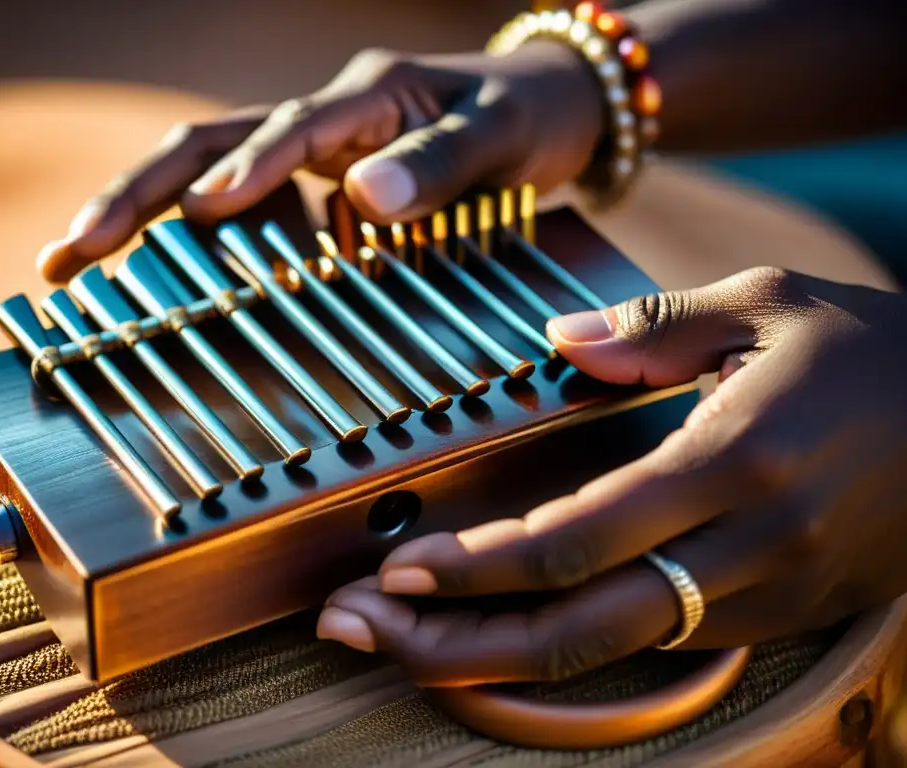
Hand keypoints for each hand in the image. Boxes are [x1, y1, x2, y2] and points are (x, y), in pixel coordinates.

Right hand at [36, 42, 602, 281]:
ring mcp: (310, 150)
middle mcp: (322, 117)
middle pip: (209, 144)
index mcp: (366, 94)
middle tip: (68, 252)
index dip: (245, 175)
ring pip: (207, 171)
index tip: (197, 218)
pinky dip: (197, 239)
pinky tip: (156, 276)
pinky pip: (244, 207)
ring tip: (75, 264)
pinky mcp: (313, 182)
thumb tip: (365, 194)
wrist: (539, 107)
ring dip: (140, 214)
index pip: (290, 131)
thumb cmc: (523, 116)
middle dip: (136, 194)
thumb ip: (442, 162)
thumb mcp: (501, 133)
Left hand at [316, 267, 906, 686]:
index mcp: (733, 459)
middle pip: (576, 627)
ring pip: (606, 652)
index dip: (479, 562)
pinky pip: (652, 644)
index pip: (578, 537)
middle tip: (358, 630)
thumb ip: (653, 323)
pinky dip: (565, 644)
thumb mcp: (768, 302)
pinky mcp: (775, 616)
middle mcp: (744, 546)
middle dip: (454, 640)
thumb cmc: (870, 352)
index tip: (398, 564)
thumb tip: (555, 343)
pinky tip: (501, 631)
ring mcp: (763, 595)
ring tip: (405, 642)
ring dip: (493, 654)